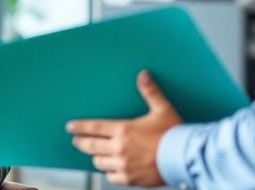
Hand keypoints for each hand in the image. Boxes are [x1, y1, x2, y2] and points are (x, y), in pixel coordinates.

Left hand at [67, 70, 181, 186]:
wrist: (183, 158)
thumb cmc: (174, 134)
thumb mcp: (162, 109)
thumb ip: (150, 92)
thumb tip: (143, 75)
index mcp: (124, 130)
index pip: (95, 127)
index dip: (80, 127)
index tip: (70, 127)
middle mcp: (119, 148)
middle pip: (92, 146)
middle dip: (82, 142)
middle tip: (76, 141)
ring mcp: (123, 165)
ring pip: (99, 162)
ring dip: (96, 157)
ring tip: (95, 154)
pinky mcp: (130, 178)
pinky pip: (111, 177)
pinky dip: (109, 172)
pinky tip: (110, 169)